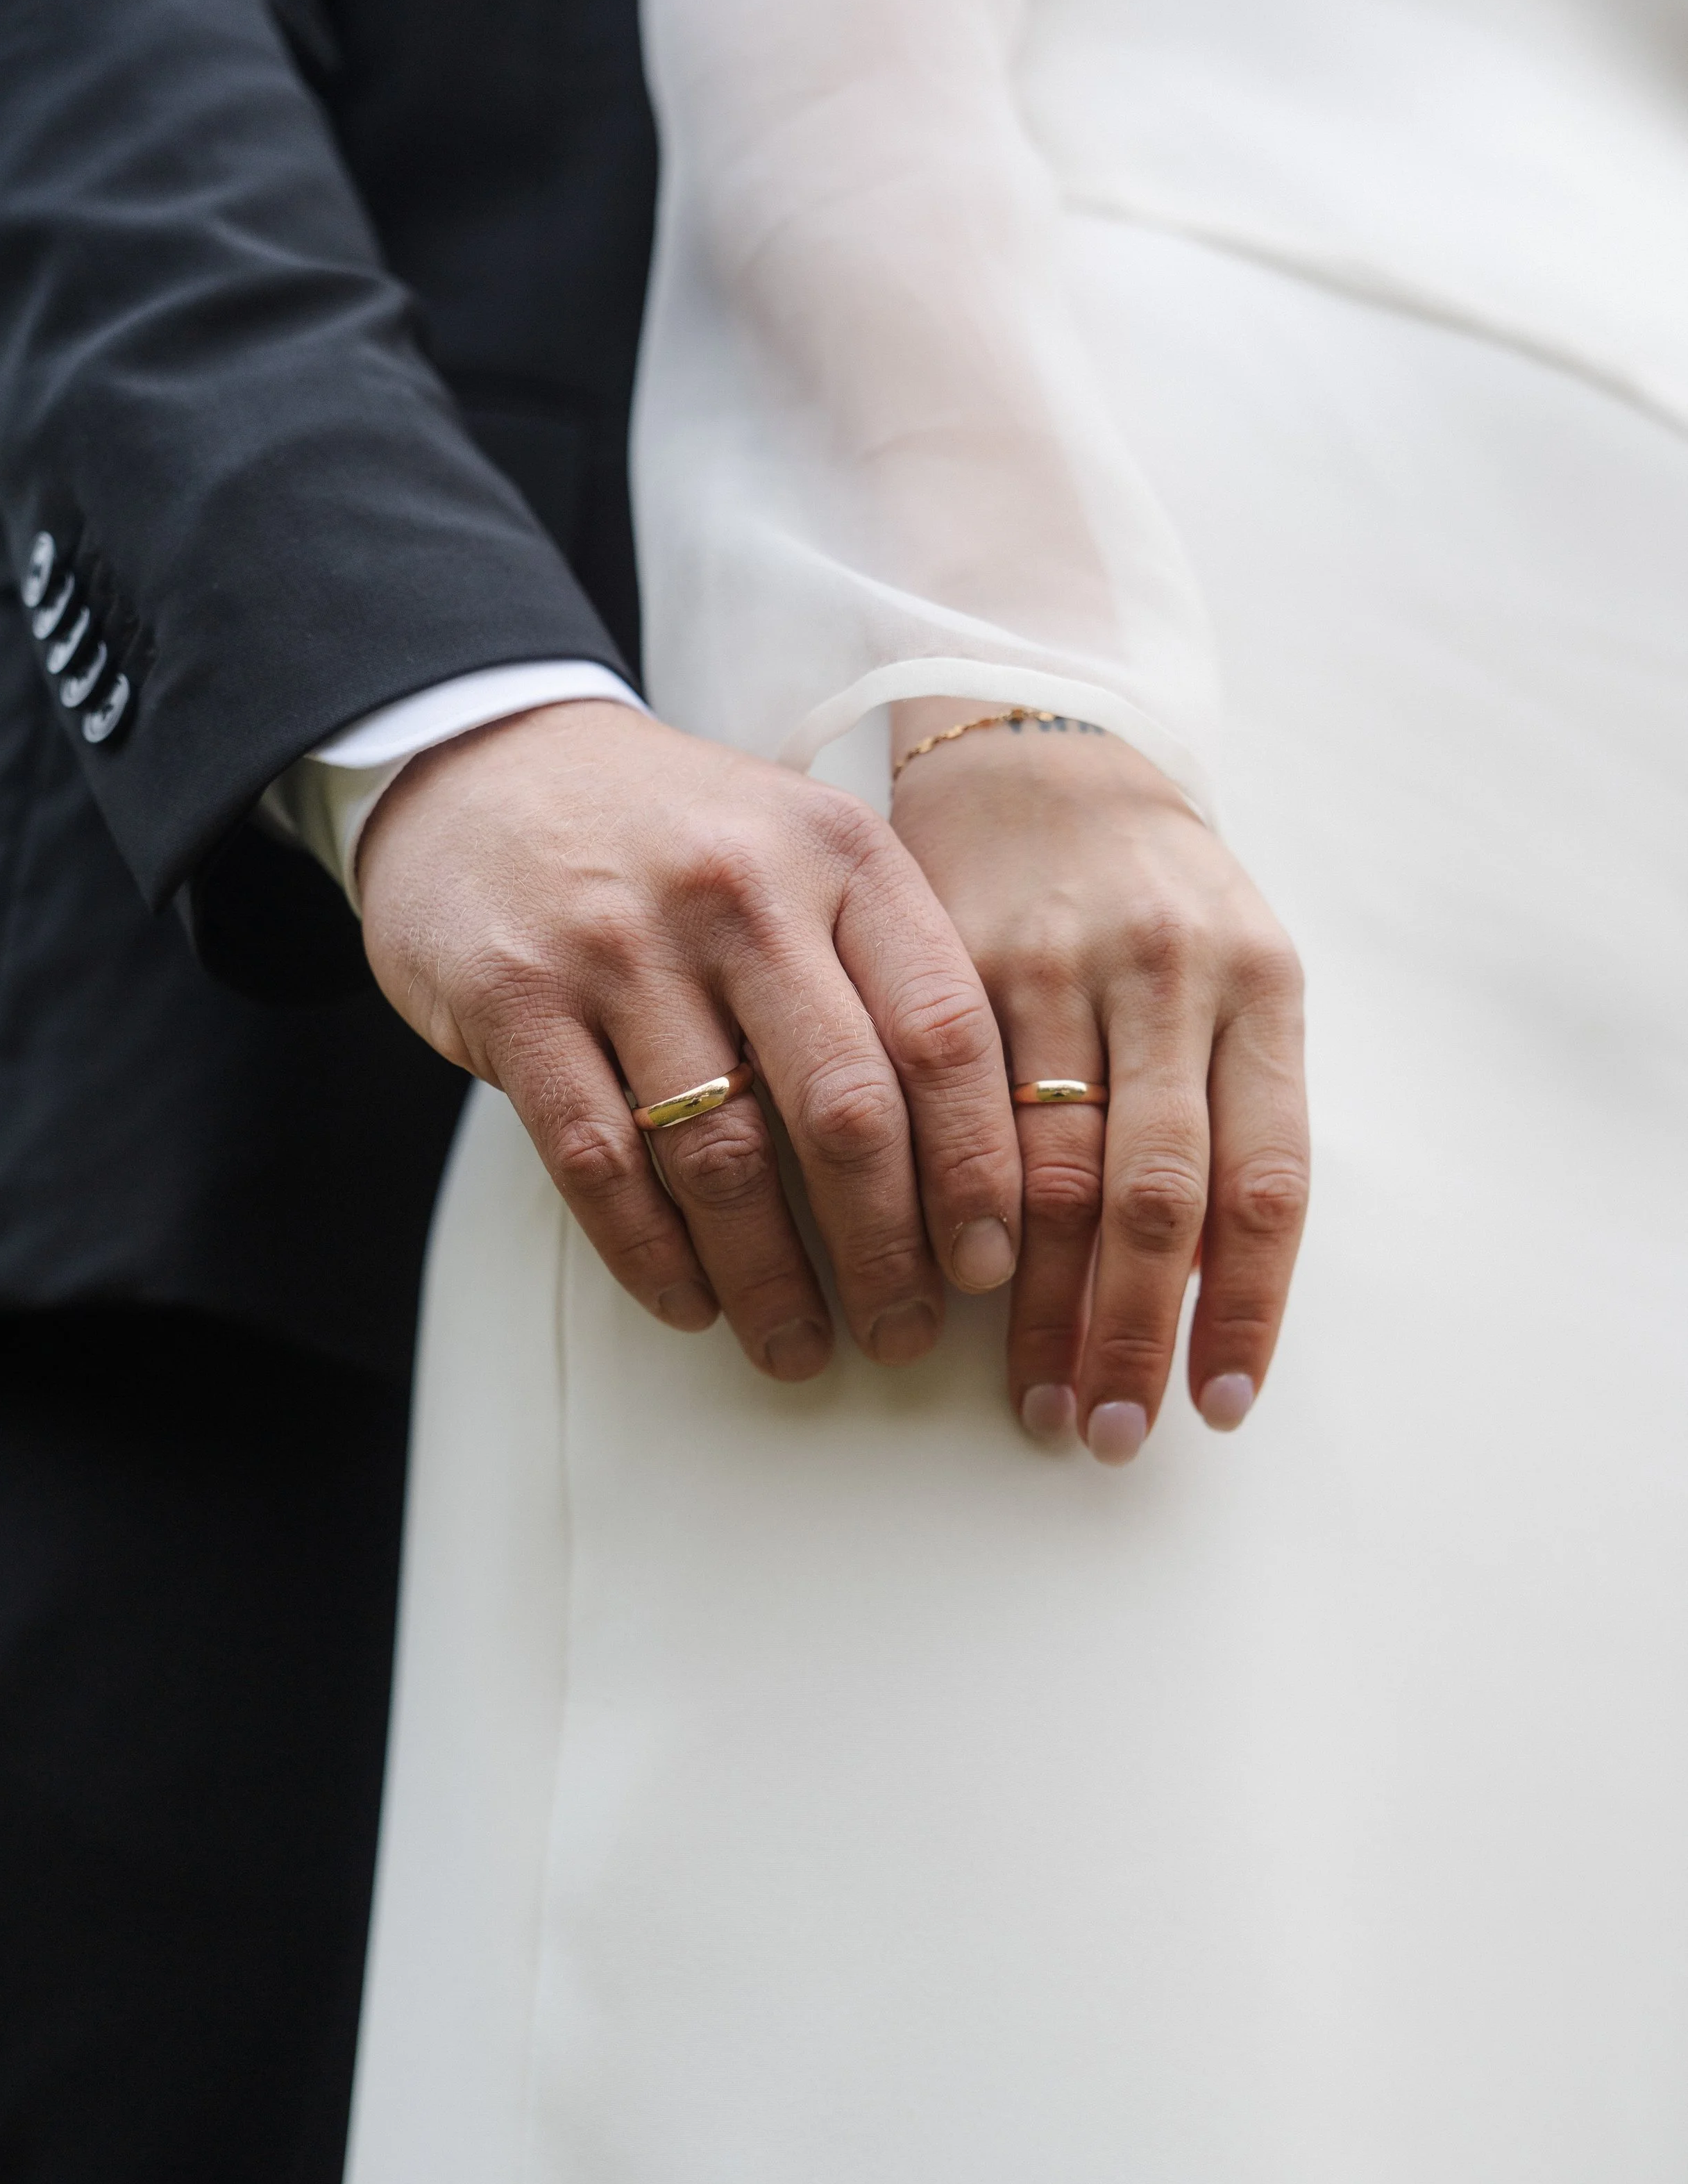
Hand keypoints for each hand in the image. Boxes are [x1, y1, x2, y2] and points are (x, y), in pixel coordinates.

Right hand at [357, 700, 1022, 1378]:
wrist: (486, 759)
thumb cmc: (679, 838)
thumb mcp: (804, 853)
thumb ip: (886, 971)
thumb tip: (980, 1164)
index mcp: (841, 854)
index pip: (944, 1032)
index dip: (977, 1169)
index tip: (988, 1265)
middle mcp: (741, 889)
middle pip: (846, 1111)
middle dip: (886, 1251)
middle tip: (902, 1334)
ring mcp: (622, 942)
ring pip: (721, 1154)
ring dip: (770, 1278)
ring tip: (796, 1346)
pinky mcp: (519, 996)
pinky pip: (600, 1161)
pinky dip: (651, 1253)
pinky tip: (689, 1302)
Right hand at [890, 713, 1307, 1459]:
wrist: (1035, 752)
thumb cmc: (1152, 900)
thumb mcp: (1232, 980)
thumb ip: (1229, 1115)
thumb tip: (1206, 1290)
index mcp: (1255, 980)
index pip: (1263, 1177)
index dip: (1245, 1306)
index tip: (1217, 1406)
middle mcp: (1154, 965)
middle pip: (1145, 1189)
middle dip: (1126, 1330)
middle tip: (1103, 1430)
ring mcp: (1037, 953)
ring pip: (1031, 1163)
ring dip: (1027, 1302)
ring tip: (1014, 1391)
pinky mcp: (936, 949)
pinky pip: (929, 1111)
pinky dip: (930, 1215)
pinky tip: (920, 1290)